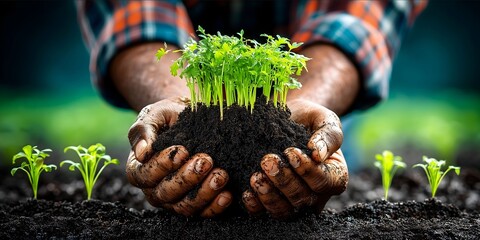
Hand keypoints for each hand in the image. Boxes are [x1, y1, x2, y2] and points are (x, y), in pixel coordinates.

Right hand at [126, 97, 232, 216]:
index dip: (163, 165)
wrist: (190, 118)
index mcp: (139, 170)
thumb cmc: (168, 117)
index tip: (182, 150)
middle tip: (206, 161)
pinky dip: (215, 206)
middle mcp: (154, 190)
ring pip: (185, 206)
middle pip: (166, 192)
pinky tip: (227, 194)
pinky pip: (203, 212)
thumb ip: (143, 130)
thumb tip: (142, 152)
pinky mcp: (195, 204)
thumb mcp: (154, 115)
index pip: (145, 174)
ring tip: (220, 175)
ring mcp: (175, 200)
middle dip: (187, 178)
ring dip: (204, 192)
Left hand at [242, 99, 347, 217]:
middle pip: (302, 199)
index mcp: (335, 177)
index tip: (291, 152)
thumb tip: (317, 154)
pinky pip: (263, 213)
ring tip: (256, 176)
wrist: (290, 118)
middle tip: (267, 160)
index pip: (324, 182)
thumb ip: (328, 136)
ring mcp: (293, 202)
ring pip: (283, 211)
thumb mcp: (324, 120)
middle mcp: (316, 195)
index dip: (307, 170)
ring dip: (268, 196)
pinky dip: (255, 205)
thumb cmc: (310, 120)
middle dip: (284, 181)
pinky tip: (247, 192)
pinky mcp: (272, 203)